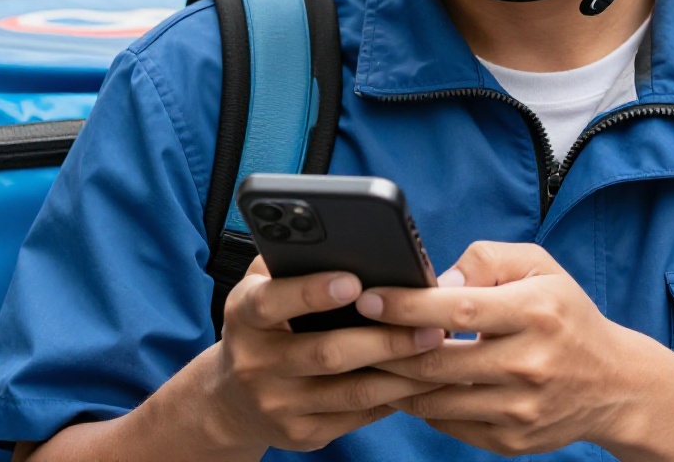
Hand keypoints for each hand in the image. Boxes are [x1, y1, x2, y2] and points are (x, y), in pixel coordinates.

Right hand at [206, 256, 445, 454]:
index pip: (271, 301)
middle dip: (385, 339)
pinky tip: (422, 380)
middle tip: (430, 325)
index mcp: (243, 316)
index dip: (311, 292)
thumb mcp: (261, 288)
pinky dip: (395, 398)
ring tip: (438, 351)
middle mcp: (255, 364)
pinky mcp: (302, 434)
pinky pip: (358, 416)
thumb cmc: (265, 326)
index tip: (354, 281)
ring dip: (402, 373)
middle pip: (326, 353)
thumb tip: (345, 240)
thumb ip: (290, 261)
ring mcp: (278, 405)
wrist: (234, 400)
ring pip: (351, 392)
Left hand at [361, 242, 665, 456]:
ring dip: (394, 380)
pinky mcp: (511, 440)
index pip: (459, 310)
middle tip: (352, 331)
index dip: (408, 305)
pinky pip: (447, 423)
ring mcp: (520, 409)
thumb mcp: (539, 267)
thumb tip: (432, 282)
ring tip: (366, 359)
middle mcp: (531, 364)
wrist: (614, 385)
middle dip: (388, 346)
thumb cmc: (565, 315)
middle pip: (439, 360)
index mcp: (537, 312)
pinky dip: (419, 404)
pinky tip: (402, 385)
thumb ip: (484, 260)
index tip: (370, 298)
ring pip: (435, 398)